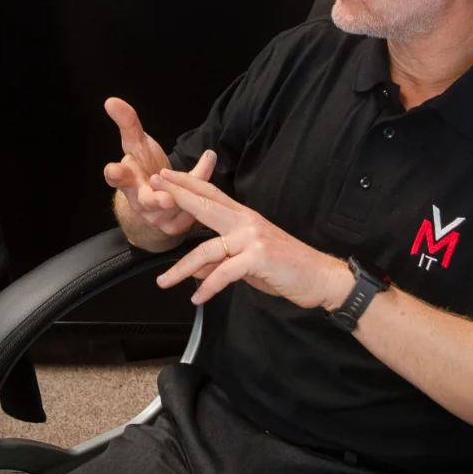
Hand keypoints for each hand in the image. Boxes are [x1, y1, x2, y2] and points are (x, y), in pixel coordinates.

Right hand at [103, 97, 215, 236]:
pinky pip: (193, 207)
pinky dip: (202, 185)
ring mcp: (157, 216)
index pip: (117, 178)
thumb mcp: (136, 144)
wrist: (151, 203)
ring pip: (176, 205)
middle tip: (166, 198)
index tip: (113, 170)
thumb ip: (127, 123)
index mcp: (127, 180)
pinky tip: (208, 162)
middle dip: (156, 200)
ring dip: (187, 190)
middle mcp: (139, 201)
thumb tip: (111, 100)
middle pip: (147, 202)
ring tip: (200, 170)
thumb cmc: (142, 168)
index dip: (115, 174)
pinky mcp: (175, 225)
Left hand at [150, 168, 349, 308]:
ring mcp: (252, 238)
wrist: (319, 277)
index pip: (211, 194)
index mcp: (244, 217)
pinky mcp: (257, 258)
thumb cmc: (285, 267)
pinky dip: (208, 287)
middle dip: (178, 196)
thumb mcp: (249, 261)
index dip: (187, 184)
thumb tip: (197, 271)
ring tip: (163, 281)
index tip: (165, 175)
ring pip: (207, 249)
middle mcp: (246, 221)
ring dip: (182, 268)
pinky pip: (224, 273)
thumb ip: (223, 260)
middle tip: (153, 189)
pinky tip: (197, 298)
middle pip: (205, 205)